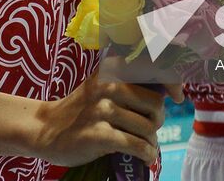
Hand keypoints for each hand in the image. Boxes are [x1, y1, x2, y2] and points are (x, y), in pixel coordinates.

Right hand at [31, 57, 168, 165]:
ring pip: (148, 128)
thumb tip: (167, 92)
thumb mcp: (100, 85)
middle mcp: (108, 86)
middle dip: (158, 120)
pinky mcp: (98, 135)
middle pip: (156, 104)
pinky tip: (146, 156)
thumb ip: (127, 83)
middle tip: (150, 128)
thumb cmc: (80, 110)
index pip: (153, 66)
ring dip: (152, 141)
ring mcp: (102, 110)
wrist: (44, 130)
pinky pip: (137, 145)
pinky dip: (147, 153)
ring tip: (146, 145)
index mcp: (111, 70)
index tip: (179, 96)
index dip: (173, 81)